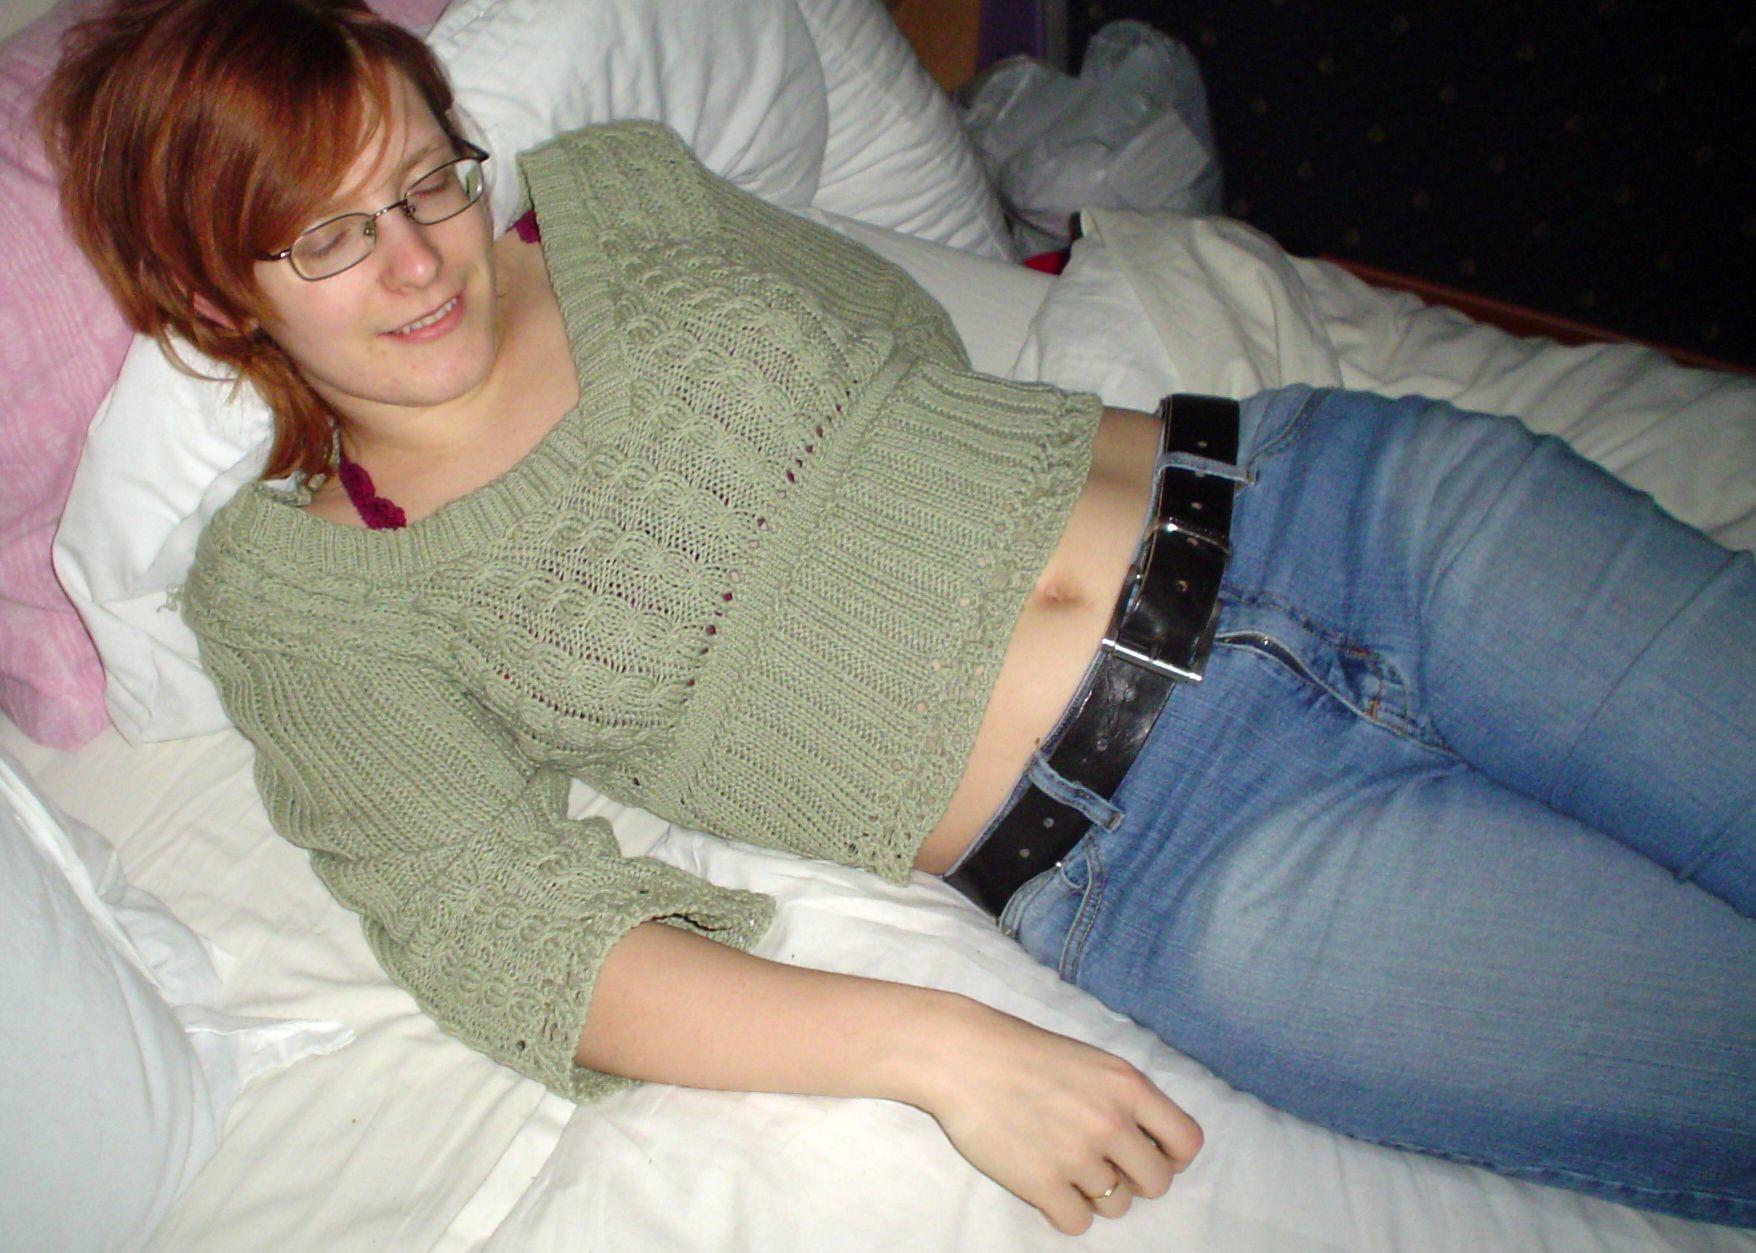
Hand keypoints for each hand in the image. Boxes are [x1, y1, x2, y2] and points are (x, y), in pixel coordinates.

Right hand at [912, 998, 1201, 1234]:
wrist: (961, 1056)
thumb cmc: (1022, 1052)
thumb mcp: (1089, 1060)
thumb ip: (1124, 1098)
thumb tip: (1146, 1140)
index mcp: (1127, 1086)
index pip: (1187, 1142)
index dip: (1172, 1156)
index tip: (1148, 1153)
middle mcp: (1110, 1122)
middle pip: (1156, 1183)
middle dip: (1135, 1180)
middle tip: (1104, 1165)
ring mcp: (1076, 1156)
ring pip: (1116, 1206)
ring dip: (1095, 1194)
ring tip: (1064, 1166)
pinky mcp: (1042, 1184)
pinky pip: (1078, 1223)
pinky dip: (1065, 1211)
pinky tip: (1047, 1185)